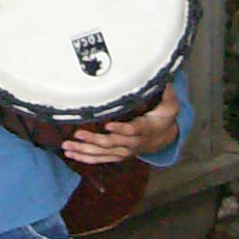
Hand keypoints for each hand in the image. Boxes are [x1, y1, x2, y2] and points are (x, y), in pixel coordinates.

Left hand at [62, 80, 180, 164]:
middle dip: (94, 139)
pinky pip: (99, 159)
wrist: (163, 138)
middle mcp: (133, 143)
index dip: (121, 129)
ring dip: (84, 150)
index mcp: (145, 129)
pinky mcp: (117, 155)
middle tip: (78, 133)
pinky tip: (70, 154)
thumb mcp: (171, 105)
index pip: (132, 131)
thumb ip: (168, 93)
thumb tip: (164, 78)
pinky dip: (85, 158)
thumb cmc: (163, 118)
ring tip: (67, 145)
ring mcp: (124, 151)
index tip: (108, 125)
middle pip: (112, 143)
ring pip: (102, 153)